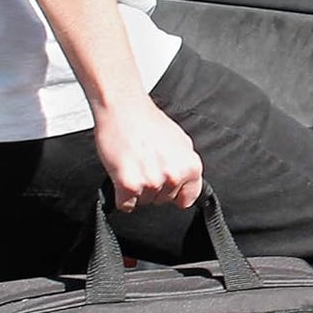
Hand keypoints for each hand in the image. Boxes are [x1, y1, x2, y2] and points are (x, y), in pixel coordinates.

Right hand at [92, 92, 203, 211]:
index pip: (186, 199)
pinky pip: (125, 205)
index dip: (174, 193)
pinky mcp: (129, 185)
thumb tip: (187, 183)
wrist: (123, 107)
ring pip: (144, 202)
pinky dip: (121, 195)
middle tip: (144, 164)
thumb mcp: (181, 142)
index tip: (165, 185)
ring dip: (137, 189)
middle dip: (153, 187)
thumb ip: (185, 165)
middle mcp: (174, 176)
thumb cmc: (148, 121)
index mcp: (191, 167)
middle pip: (162, 201)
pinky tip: (122, 175)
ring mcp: (152, 182)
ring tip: (133, 164)